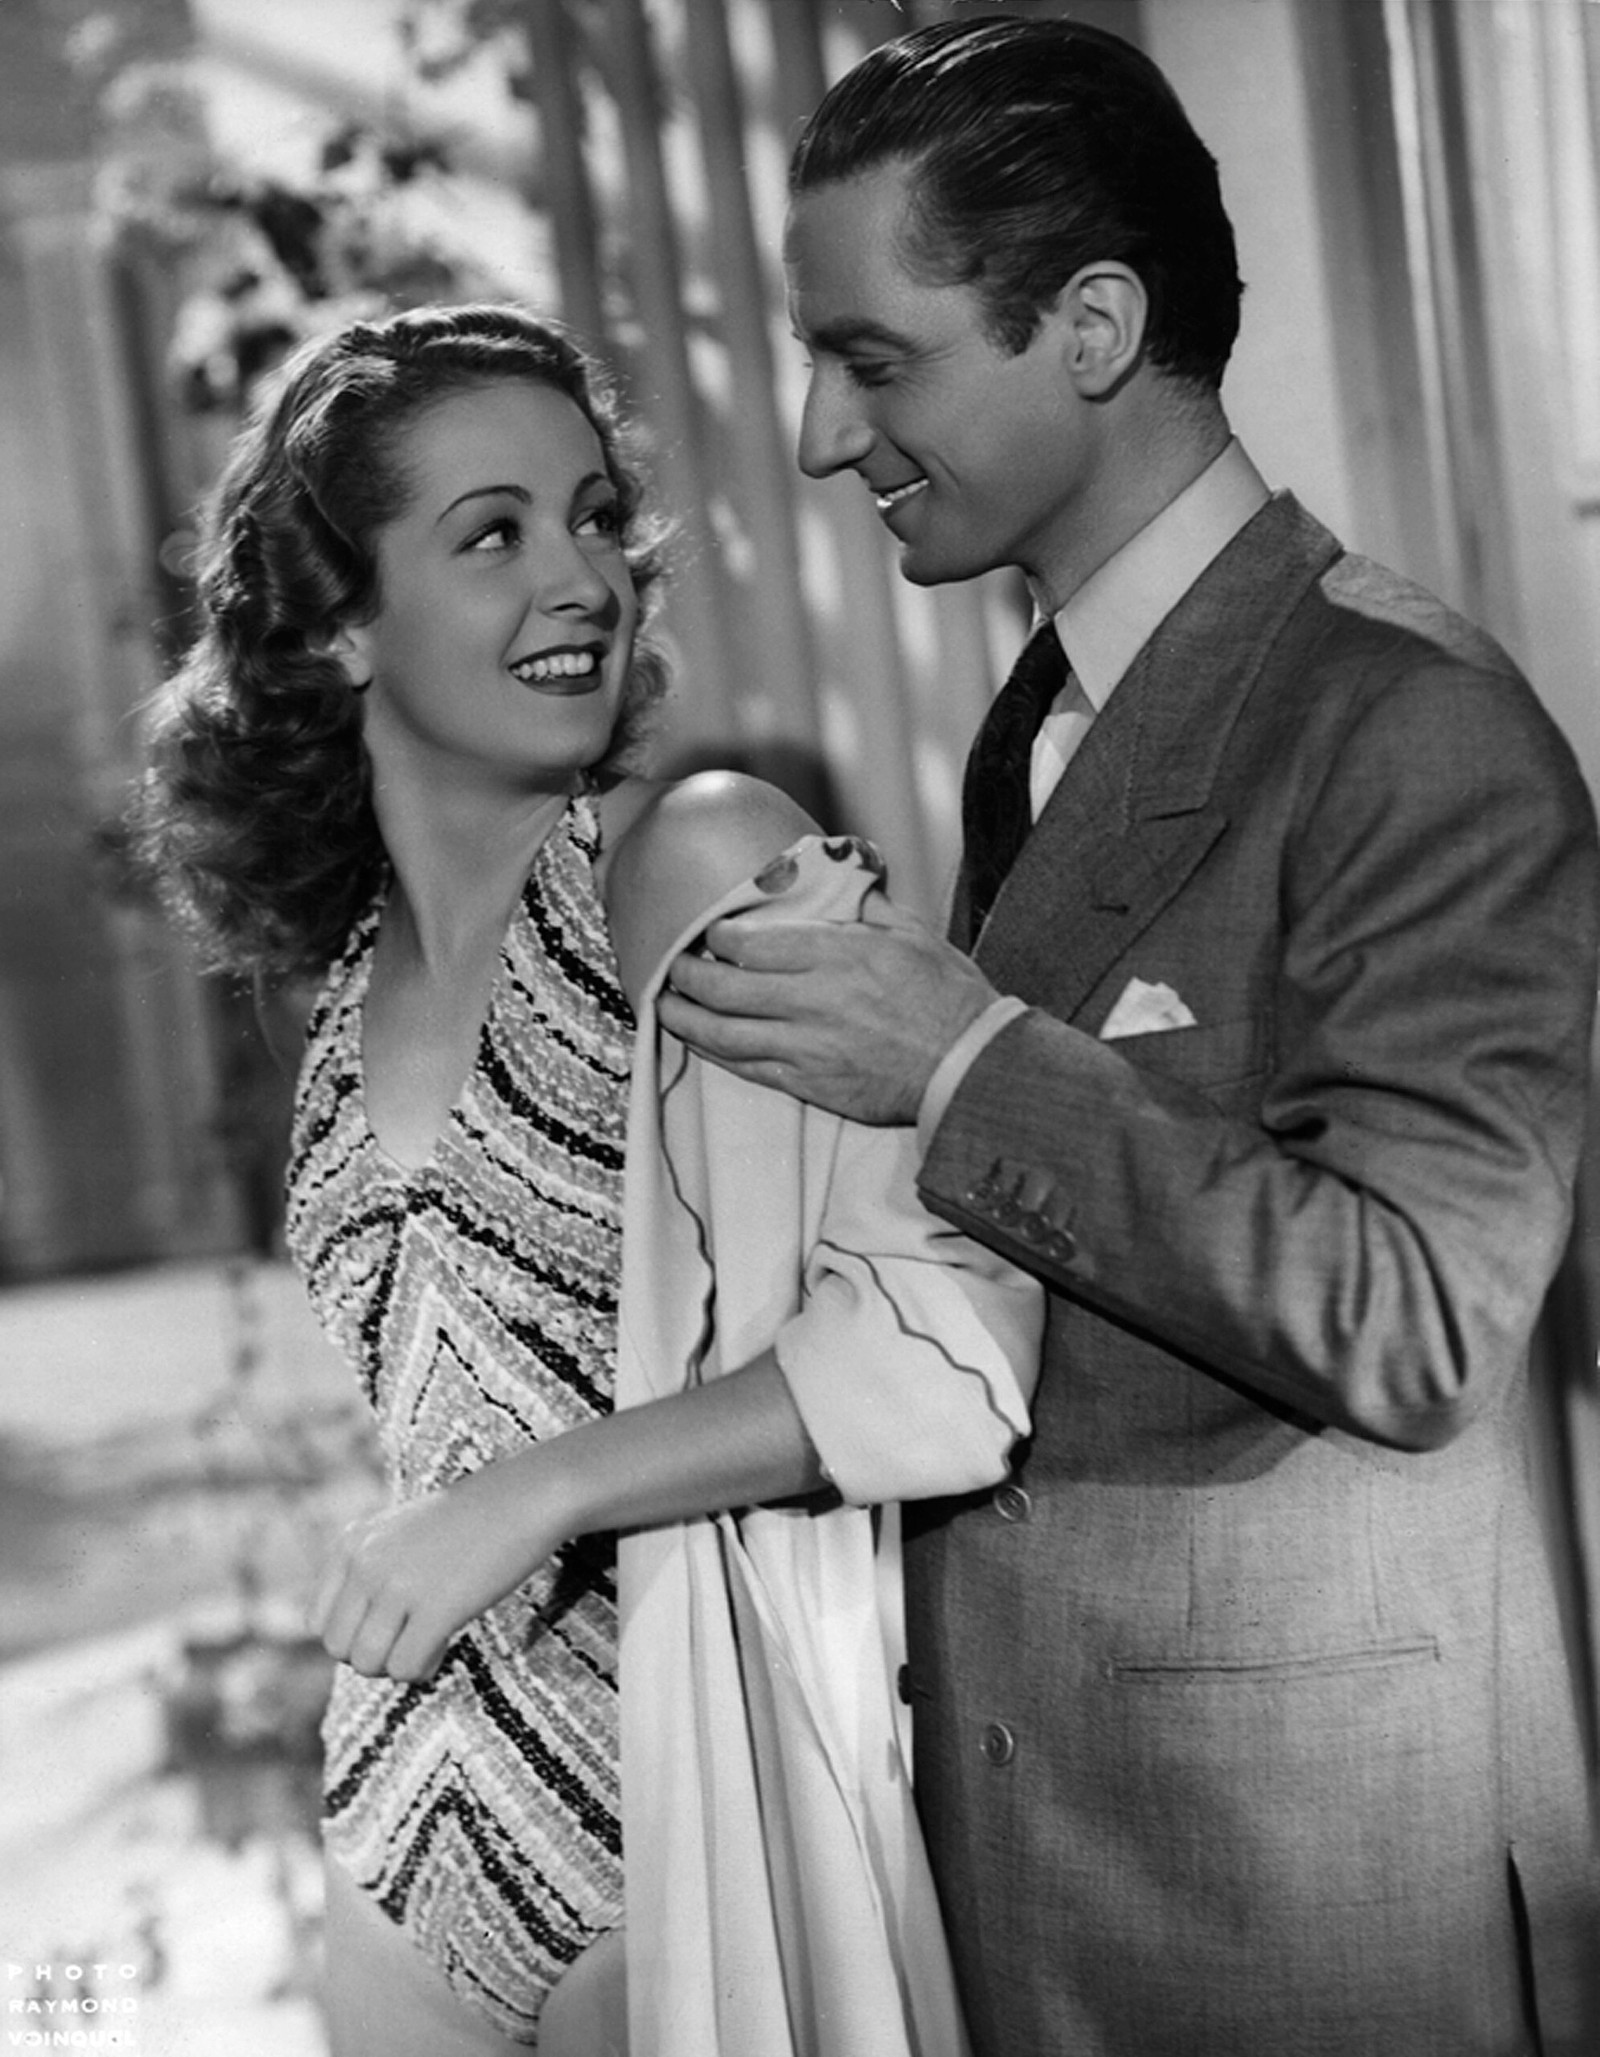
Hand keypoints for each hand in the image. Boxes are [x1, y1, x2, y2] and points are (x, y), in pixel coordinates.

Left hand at [311, 1459, 558, 1682]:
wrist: (522, 1498)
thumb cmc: (466, 1520)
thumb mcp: (397, 1532)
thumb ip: (365, 1571)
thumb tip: (344, 1643)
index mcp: (352, 1543)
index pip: (318, 1623)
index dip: (353, 1635)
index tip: (387, 1625)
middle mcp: (366, 1562)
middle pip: (340, 1649)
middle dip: (374, 1654)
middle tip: (410, 1637)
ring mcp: (398, 1584)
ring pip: (368, 1664)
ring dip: (398, 1663)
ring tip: (430, 1640)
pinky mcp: (435, 1607)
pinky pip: (406, 1667)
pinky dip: (423, 1668)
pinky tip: (445, 1643)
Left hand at [656, 891, 998, 1124]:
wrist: (969, 1066)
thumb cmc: (948, 996)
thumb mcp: (911, 933)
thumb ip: (865, 906)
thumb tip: (839, 879)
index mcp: (835, 955)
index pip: (749, 943)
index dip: (716, 936)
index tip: (708, 930)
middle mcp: (811, 1001)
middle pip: (722, 989)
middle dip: (685, 975)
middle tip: (671, 965)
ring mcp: (806, 1048)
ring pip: (723, 1035)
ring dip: (685, 1019)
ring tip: (665, 1006)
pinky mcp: (810, 1085)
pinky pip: (747, 1069)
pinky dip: (716, 1054)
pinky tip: (701, 1042)